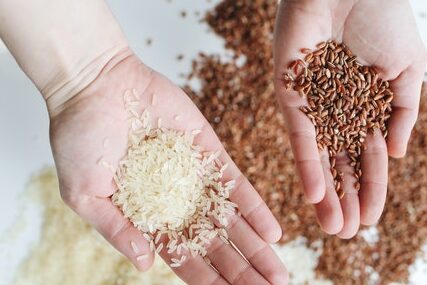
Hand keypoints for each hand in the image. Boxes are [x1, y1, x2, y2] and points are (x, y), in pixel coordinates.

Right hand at [49, 49, 287, 284]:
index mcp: (146, 215)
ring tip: (278, 275)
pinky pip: (236, 183)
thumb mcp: (84, 193)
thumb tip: (145, 265)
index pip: (182, 256)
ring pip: (231, 219)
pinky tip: (273, 233)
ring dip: (255, 247)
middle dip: (240, 271)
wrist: (96, 84)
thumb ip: (115, 229)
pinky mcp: (208, 150)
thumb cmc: (79, 137)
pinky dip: (254, 207)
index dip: (207, 280)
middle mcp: (175, 199)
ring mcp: (194, 175)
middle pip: (214, 244)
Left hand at [274, 0, 425, 237]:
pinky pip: (299, 136)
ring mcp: (311, 107)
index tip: (373, 219)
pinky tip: (314, 195)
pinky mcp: (290, 97)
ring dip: (326, 194)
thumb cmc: (382, 20)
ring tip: (334, 227)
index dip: (371, 188)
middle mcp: (335, 113)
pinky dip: (308, 164)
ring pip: (319, 158)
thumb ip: (404, 112)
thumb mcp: (408, 71)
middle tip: (349, 235)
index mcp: (363, 108)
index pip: (367, 158)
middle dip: (347, 199)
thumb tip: (400, 154)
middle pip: (340, 165)